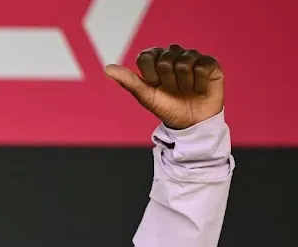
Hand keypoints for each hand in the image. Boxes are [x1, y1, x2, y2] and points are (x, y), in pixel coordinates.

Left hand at [105, 45, 223, 129]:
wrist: (190, 122)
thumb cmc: (166, 107)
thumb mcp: (145, 96)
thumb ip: (127, 80)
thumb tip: (106, 68)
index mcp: (156, 59)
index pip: (145, 56)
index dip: (150, 75)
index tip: (155, 86)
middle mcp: (174, 54)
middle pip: (165, 60)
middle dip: (167, 81)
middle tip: (173, 90)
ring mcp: (193, 57)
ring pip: (184, 63)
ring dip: (183, 84)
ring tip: (186, 90)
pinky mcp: (210, 63)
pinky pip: (202, 68)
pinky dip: (199, 84)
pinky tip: (199, 89)